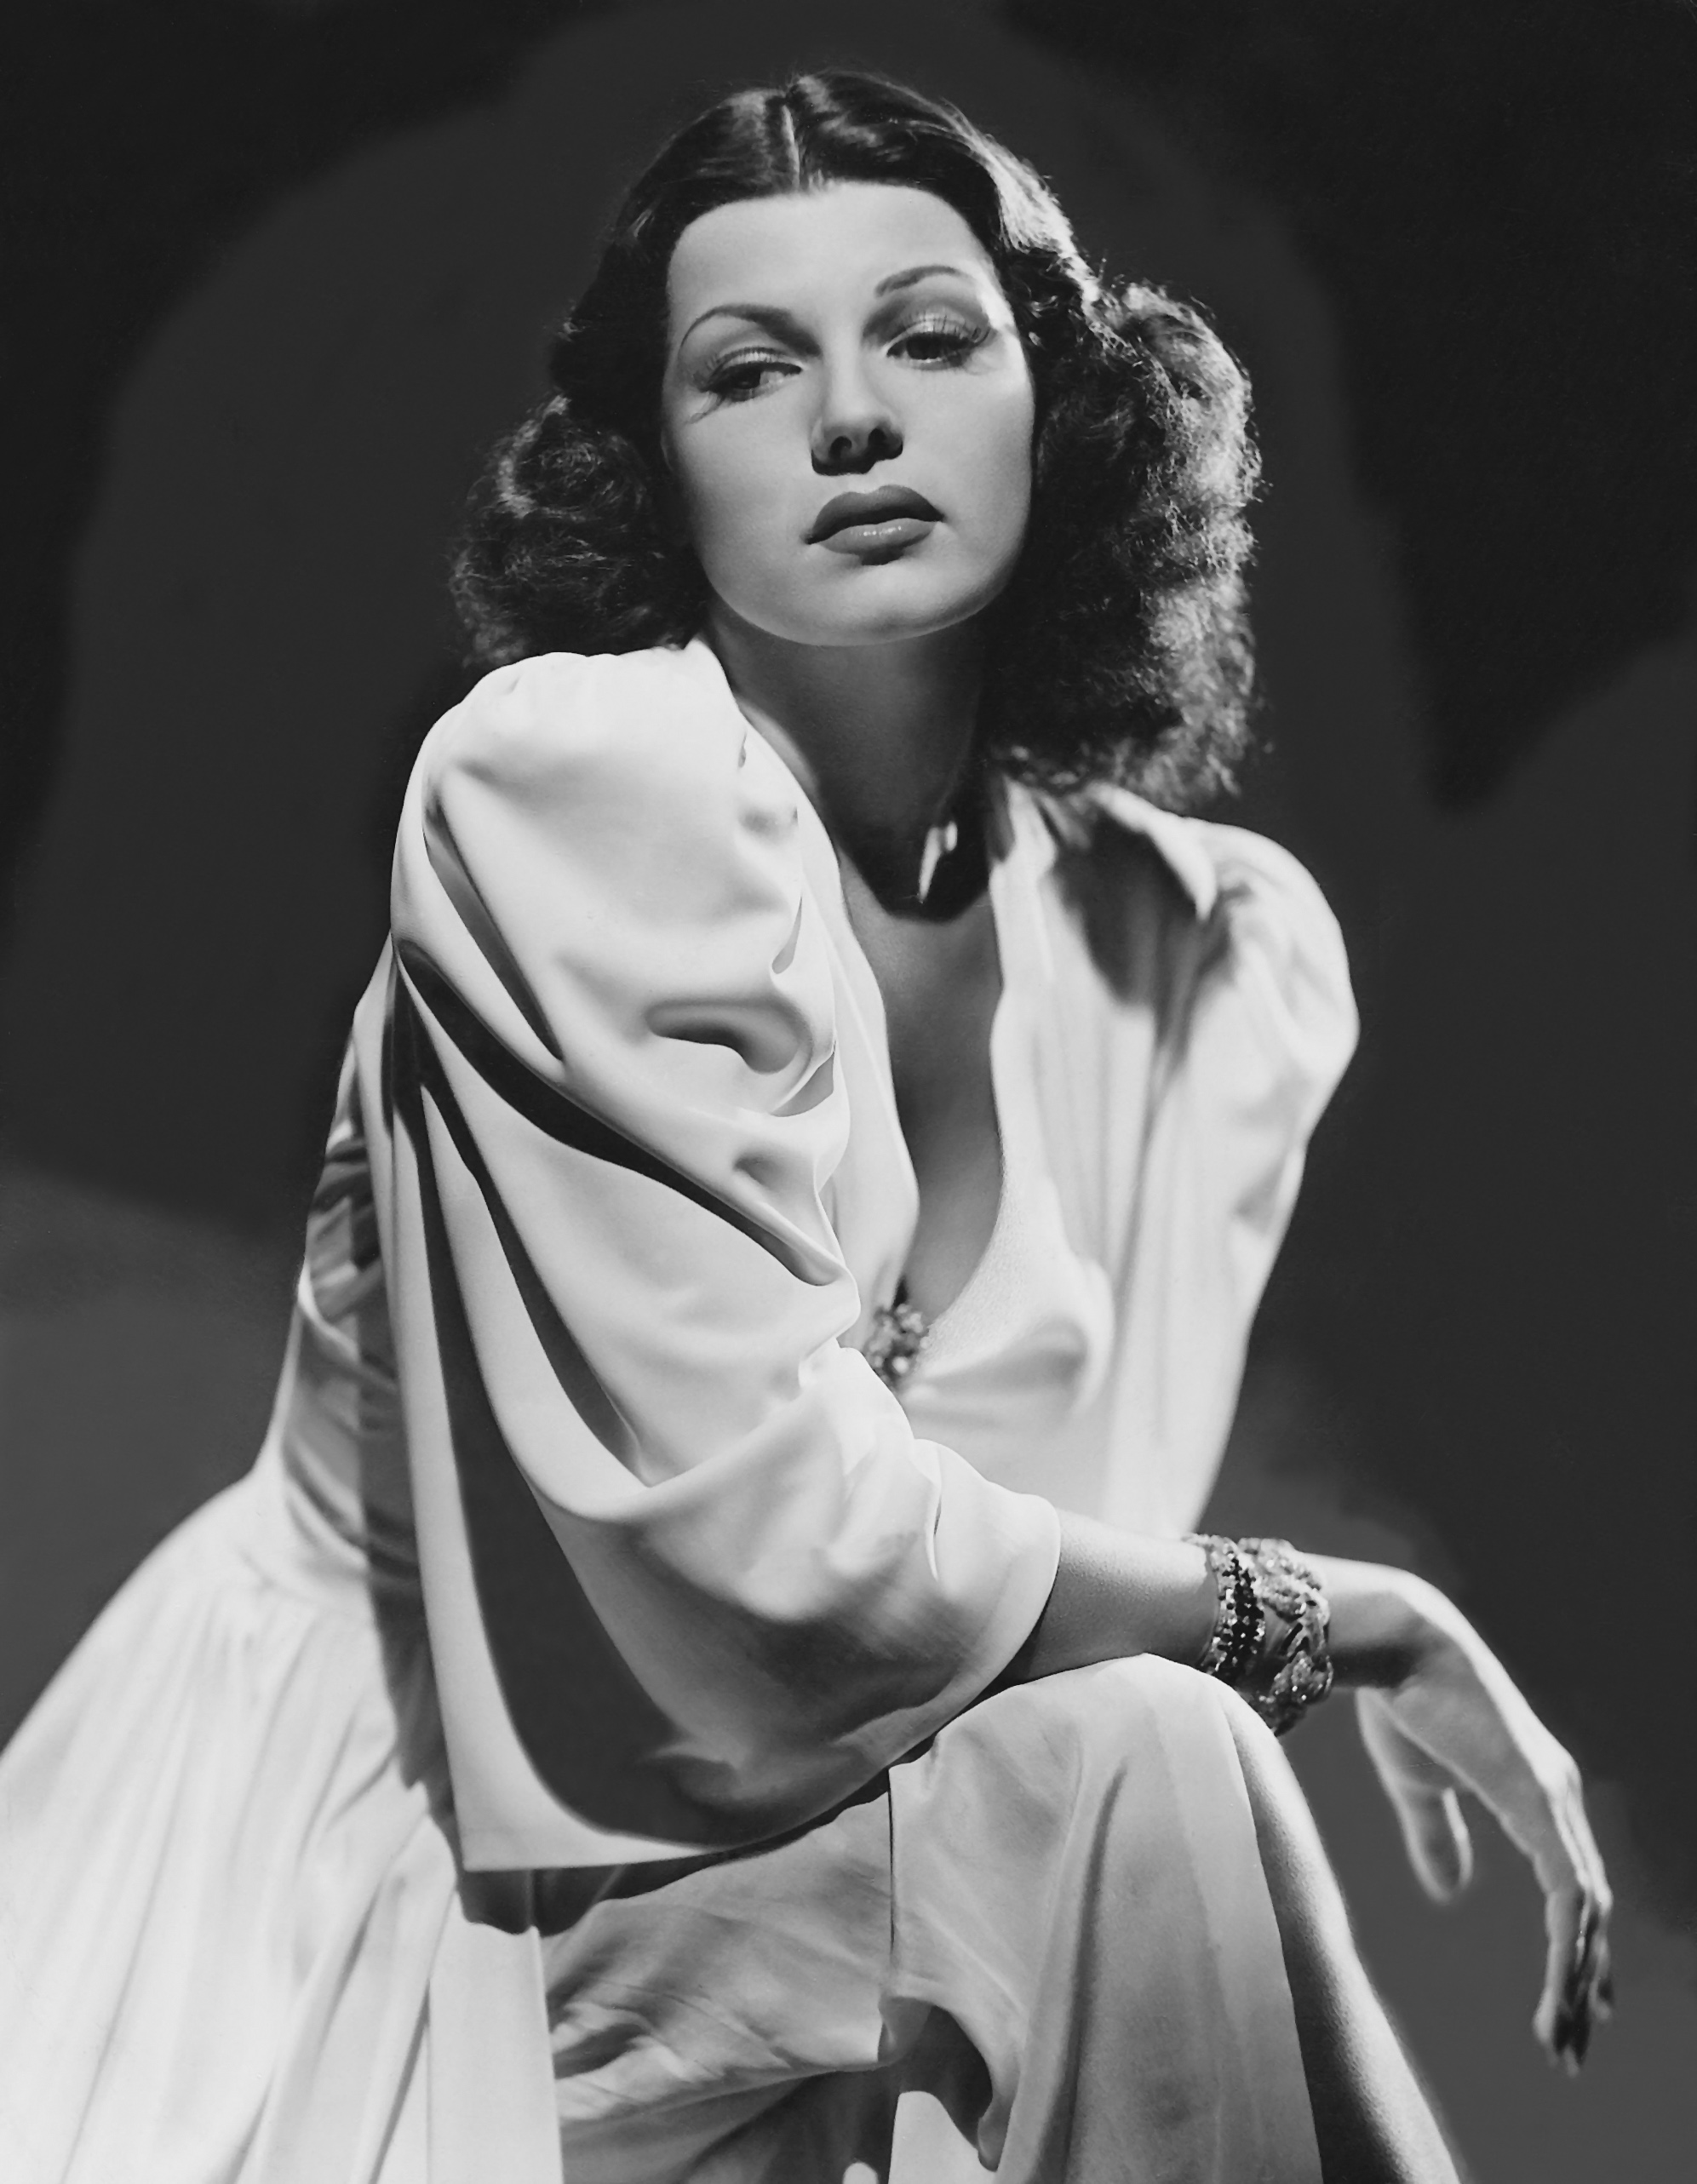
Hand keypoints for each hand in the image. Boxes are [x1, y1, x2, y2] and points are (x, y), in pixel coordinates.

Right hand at [1349, 1577, 1612, 2073]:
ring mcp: (1556, 1799)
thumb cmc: (1401, 1703)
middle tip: (1572, 2049)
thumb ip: (1439, 1835)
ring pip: (1588, 1911)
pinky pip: (1570, 1895)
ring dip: (1577, 1981)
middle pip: (1591, 1907)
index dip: (1576, 1950)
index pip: (1573, 1885)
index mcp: (1536, 1793)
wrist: (1398, 1645)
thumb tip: (1452, 1893)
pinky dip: (1568, 1951)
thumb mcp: (1419, 1784)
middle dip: (1583, 1982)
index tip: (1576, 2010)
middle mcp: (1560, 1798)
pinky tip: (1561, 1992)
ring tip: (1563, 2040)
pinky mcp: (1540, 1802)